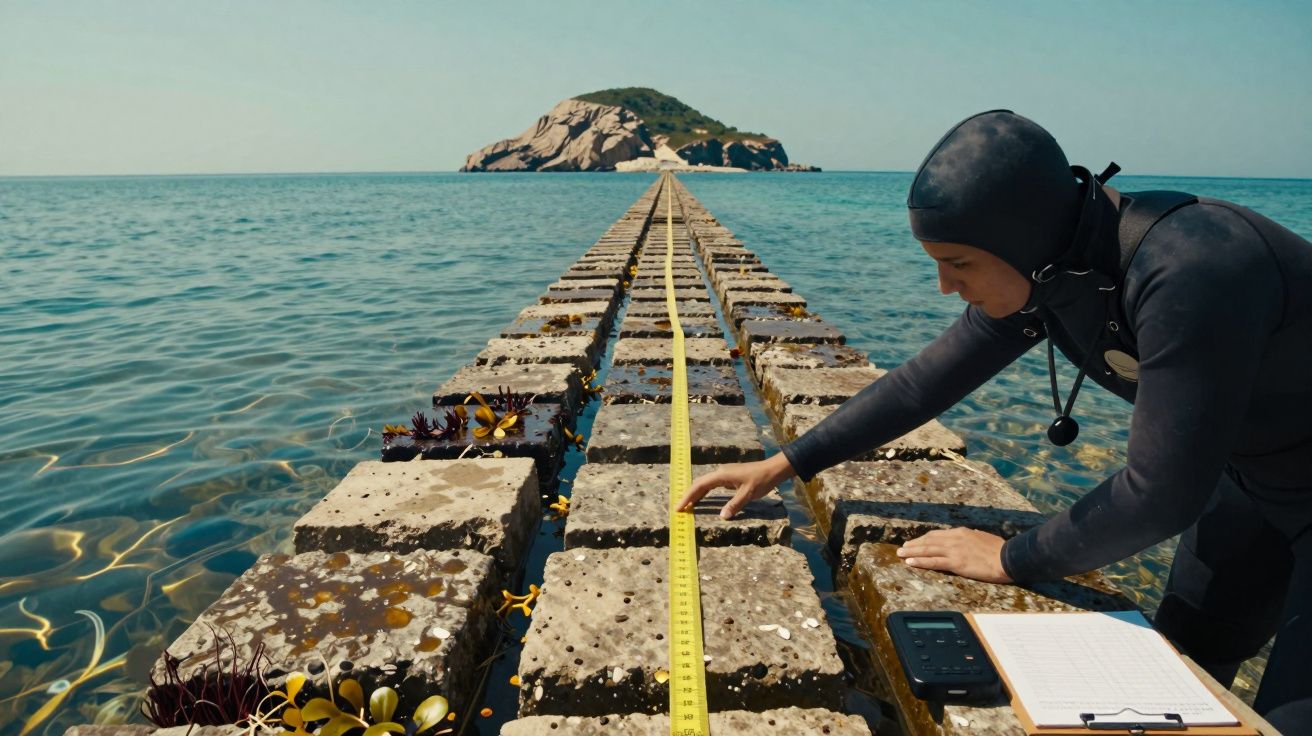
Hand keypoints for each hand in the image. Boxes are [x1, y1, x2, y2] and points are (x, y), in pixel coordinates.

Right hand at [677, 453, 795, 519]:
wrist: (772, 470)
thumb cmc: (761, 480)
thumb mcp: (748, 494)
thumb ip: (734, 505)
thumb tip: (722, 516)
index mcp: (722, 475)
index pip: (700, 486)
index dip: (688, 497)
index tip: (679, 507)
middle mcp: (720, 473)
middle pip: (699, 484)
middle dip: (688, 496)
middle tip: (678, 509)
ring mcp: (724, 474)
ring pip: (704, 485)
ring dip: (695, 495)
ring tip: (686, 506)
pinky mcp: (728, 478)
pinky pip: (711, 486)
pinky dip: (703, 493)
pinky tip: (700, 500)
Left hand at [896, 528, 1012, 583]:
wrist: (1008, 558)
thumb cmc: (1000, 550)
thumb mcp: (983, 538)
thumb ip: (971, 538)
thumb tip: (968, 538)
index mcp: (961, 532)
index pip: (937, 534)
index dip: (924, 538)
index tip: (916, 541)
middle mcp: (955, 539)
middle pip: (929, 540)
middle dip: (914, 544)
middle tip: (903, 547)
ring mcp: (954, 550)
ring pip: (927, 550)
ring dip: (912, 552)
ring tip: (900, 554)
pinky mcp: (956, 562)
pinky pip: (933, 562)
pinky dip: (920, 561)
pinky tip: (910, 562)